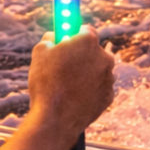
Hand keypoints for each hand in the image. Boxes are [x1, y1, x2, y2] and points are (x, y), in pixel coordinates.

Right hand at [27, 26, 114, 147]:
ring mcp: (109, 77)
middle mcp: (105, 56)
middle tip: (63, 66)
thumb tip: (54, 36)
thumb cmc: (46, 83)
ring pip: (97, 70)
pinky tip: (74, 97)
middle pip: (93, 51)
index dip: (73, 35)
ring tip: (66, 86)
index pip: (85, 30)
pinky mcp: (109, 96)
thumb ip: (50, 38)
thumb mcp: (40, 52)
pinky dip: (90, 91)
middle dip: (81, 56)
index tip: (67, 41)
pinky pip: (99, 88)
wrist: (55, 119)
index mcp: (89, 41)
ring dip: (86, 74)